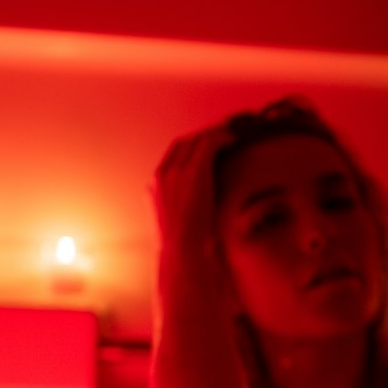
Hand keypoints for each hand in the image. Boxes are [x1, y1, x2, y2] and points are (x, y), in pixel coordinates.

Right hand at [150, 126, 227, 258]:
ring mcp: (175, 172)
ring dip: (214, 133)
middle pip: (183, 143)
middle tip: (222, 132)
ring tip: (231, 133)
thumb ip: (183, 212)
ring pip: (196, 139)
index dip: (191, 146)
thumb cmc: (185, 250)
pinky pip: (208, 144)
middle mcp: (162, 175)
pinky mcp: (192, 172)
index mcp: (155, 188)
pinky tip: (233, 139)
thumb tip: (196, 213)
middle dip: (203, 135)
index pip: (171, 156)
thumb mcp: (178, 227)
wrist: (183, 255)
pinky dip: (221, 138)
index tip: (208, 145)